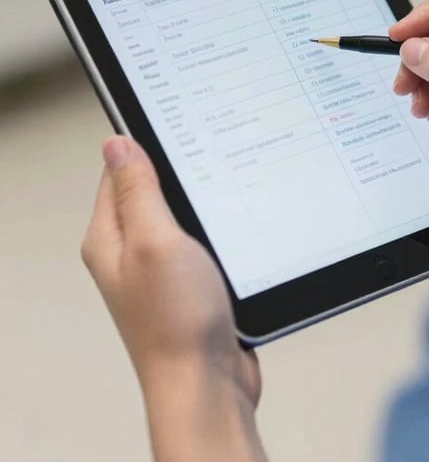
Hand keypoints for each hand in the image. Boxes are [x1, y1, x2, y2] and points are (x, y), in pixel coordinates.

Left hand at [82, 137, 265, 461]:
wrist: (208, 384)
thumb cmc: (176, 321)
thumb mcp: (155, 241)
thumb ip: (137, 191)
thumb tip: (118, 143)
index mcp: (109, 238)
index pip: (118, 172)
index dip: (145, 145)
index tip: (180, 126)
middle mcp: (130, 251)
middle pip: (151, 190)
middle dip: (181, 173)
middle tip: (213, 156)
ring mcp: (161, 268)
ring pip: (181, 215)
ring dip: (203, 202)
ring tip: (228, 188)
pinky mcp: (190, 282)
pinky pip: (201, 240)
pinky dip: (217, 228)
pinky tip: (237, 223)